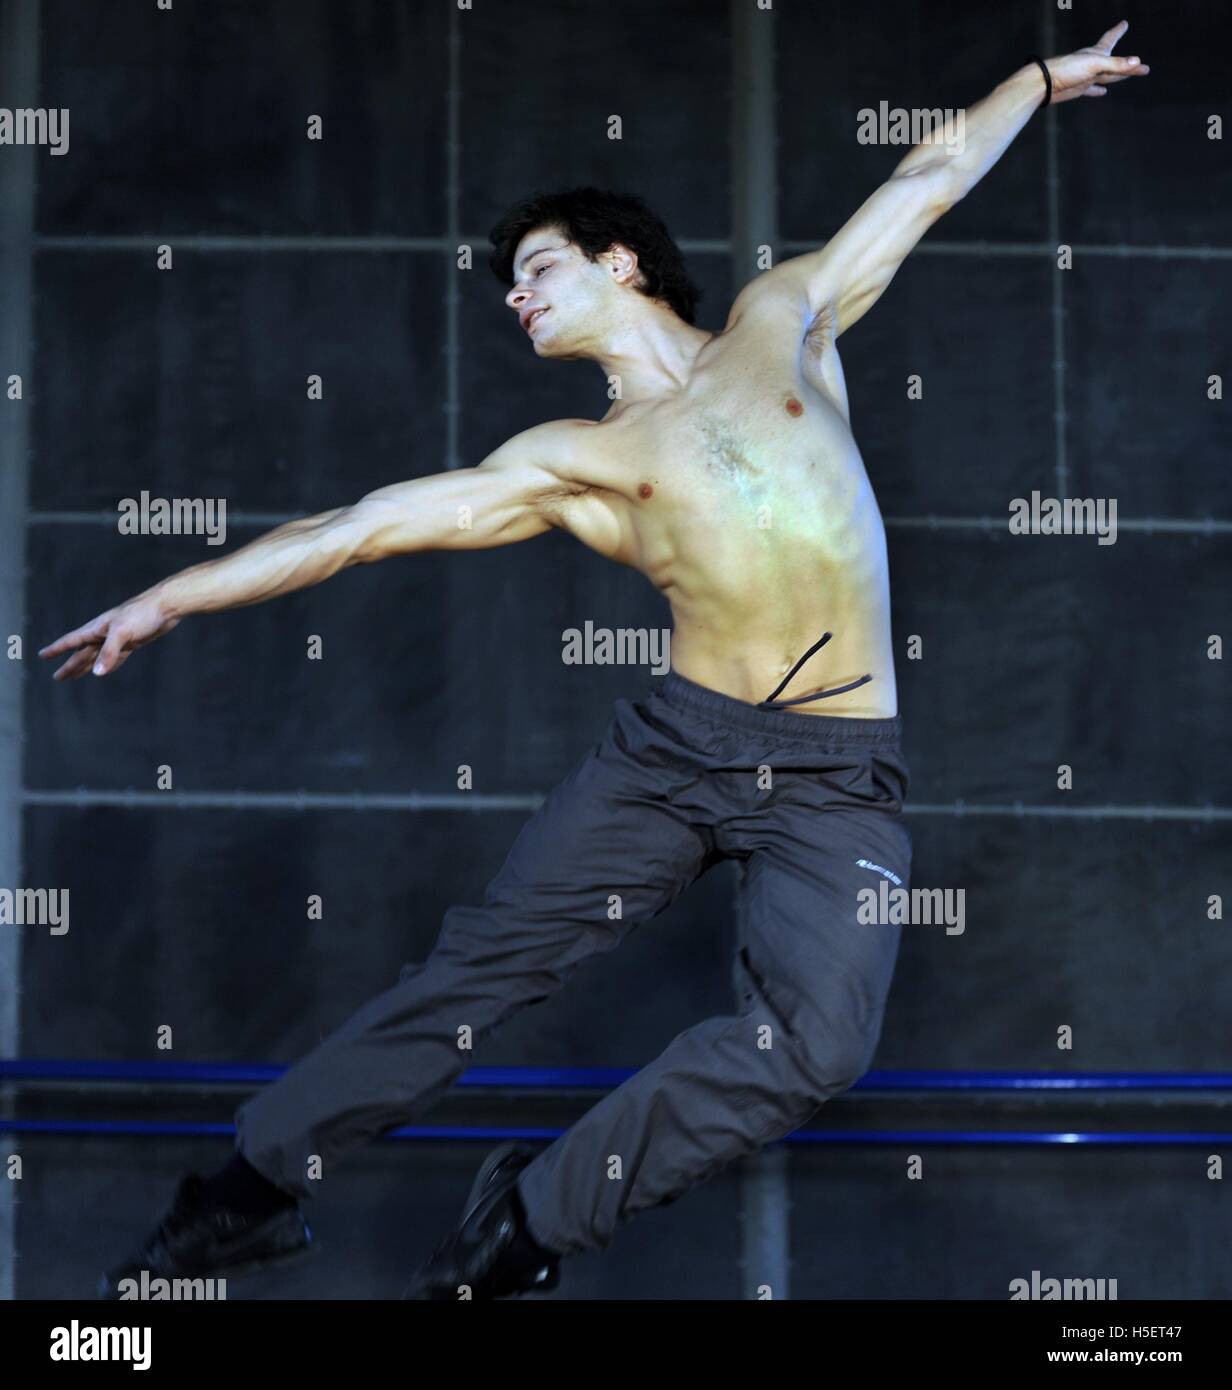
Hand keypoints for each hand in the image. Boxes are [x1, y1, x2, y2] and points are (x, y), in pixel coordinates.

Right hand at [39, 591, 181, 679]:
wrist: (165, 606)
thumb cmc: (142, 614)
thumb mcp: (122, 633)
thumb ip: (109, 653)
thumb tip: (96, 672)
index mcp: (96, 628)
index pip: (70, 641)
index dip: (56, 649)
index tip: (42, 655)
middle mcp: (103, 634)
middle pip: (81, 653)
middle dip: (69, 665)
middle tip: (57, 678)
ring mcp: (117, 639)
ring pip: (97, 656)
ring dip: (86, 666)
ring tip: (74, 676)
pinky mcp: (132, 642)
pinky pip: (115, 657)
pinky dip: (108, 664)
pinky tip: (103, 671)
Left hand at [1044, 20, 1149, 101]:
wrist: (1044, 83)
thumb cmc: (1067, 69)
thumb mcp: (1095, 64)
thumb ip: (1116, 64)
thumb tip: (1137, 62)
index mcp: (1097, 53)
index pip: (1111, 38)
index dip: (1118, 31)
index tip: (1124, 23)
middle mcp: (1093, 63)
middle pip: (1115, 62)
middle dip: (1128, 63)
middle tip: (1141, 63)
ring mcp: (1086, 76)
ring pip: (1106, 76)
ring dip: (1118, 76)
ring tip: (1127, 75)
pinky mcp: (1078, 89)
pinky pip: (1092, 89)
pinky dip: (1098, 90)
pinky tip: (1103, 92)